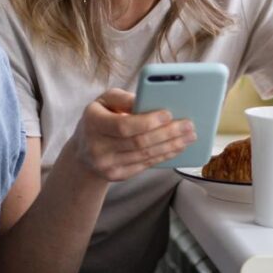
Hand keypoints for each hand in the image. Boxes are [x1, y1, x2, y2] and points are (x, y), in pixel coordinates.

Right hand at [71, 89, 196, 181]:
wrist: (82, 152)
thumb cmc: (99, 118)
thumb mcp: (104, 101)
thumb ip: (123, 97)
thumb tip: (148, 98)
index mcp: (94, 123)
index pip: (124, 126)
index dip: (148, 121)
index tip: (169, 114)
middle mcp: (98, 147)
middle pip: (139, 142)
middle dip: (167, 133)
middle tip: (189, 125)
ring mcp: (107, 165)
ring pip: (145, 155)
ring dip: (171, 145)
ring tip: (189, 136)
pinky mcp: (117, 175)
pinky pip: (146, 165)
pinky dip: (164, 155)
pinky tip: (177, 147)